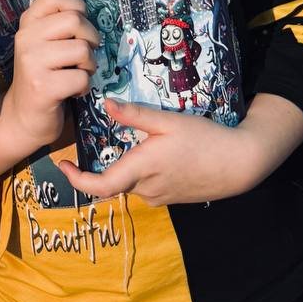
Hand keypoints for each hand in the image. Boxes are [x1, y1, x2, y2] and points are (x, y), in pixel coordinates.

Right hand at [0, 0, 99, 157]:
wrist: (22, 117)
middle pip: (76, 20)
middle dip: (91, 39)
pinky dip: (85, 86)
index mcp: (28, 22)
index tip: (78, 27)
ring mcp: (32, 62)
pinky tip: (72, 91)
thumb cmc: (42, 76)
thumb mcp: (44, 43)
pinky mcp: (42, 86)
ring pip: (83, 50)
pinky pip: (81, 78)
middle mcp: (26, 37)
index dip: (76, 6)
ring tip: (77, 74)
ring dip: (90, 66)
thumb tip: (90, 11)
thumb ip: (58, 24)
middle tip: (84, 56)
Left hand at [57, 93, 302, 205]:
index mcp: (142, 169)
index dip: (77, 180)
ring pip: (130, 182)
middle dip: (102, 164)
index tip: (61, 164)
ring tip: (128, 140)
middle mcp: (147, 189)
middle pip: (113, 180)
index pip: (100, 186)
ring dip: (123, 166)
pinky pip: (146, 185)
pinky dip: (139, 171)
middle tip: (95, 139)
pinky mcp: (171, 197)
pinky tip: (150, 151)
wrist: (240, 164)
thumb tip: (105, 104)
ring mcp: (160, 196)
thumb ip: (135, 114)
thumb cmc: (205, 139)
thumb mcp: (168, 121)